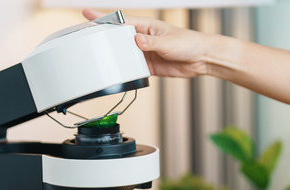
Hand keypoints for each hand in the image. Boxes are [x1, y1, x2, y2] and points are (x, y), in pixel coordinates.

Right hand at [82, 9, 212, 77]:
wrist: (202, 59)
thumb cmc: (189, 42)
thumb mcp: (168, 42)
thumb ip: (150, 43)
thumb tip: (136, 41)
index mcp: (146, 26)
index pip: (121, 21)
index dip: (103, 18)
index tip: (87, 15)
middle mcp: (143, 38)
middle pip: (118, 39)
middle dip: (104, 40)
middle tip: (88, 42)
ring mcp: (145, 53)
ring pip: (124, 55)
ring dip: (115, 59)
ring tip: (102, 61)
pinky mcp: (149, 66)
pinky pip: (133, 69)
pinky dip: (127, 72)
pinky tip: (120, 74)